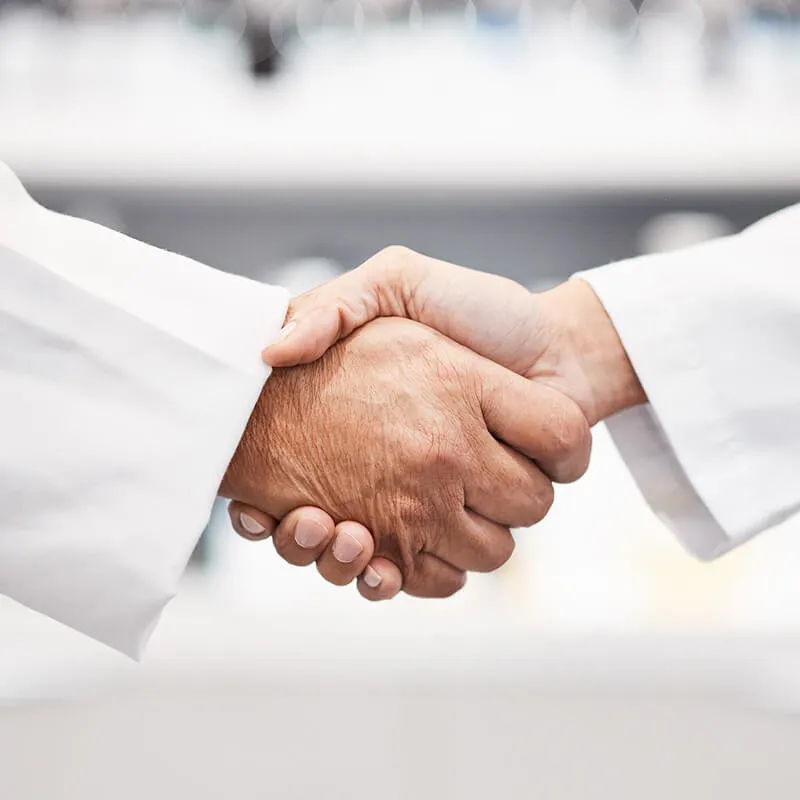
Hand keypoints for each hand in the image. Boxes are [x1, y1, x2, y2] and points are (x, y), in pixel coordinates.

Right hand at [234, 248, 642, 595]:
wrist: (558, 347)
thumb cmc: (480, 311)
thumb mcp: (398, 282)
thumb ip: (338, 305)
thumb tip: (269, 352)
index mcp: (364, 424)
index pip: (281, 477)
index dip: (262, 500)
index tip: (253, 502)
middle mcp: (385, 469)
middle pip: (317, 530)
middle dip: (304, 538)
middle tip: (304, 521)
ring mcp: (423, 502)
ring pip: (359, 560)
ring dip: (338, 561)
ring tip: (336, 534)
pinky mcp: (461, 526)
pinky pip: (418, 576)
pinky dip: (389, 581)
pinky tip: (378, 566)